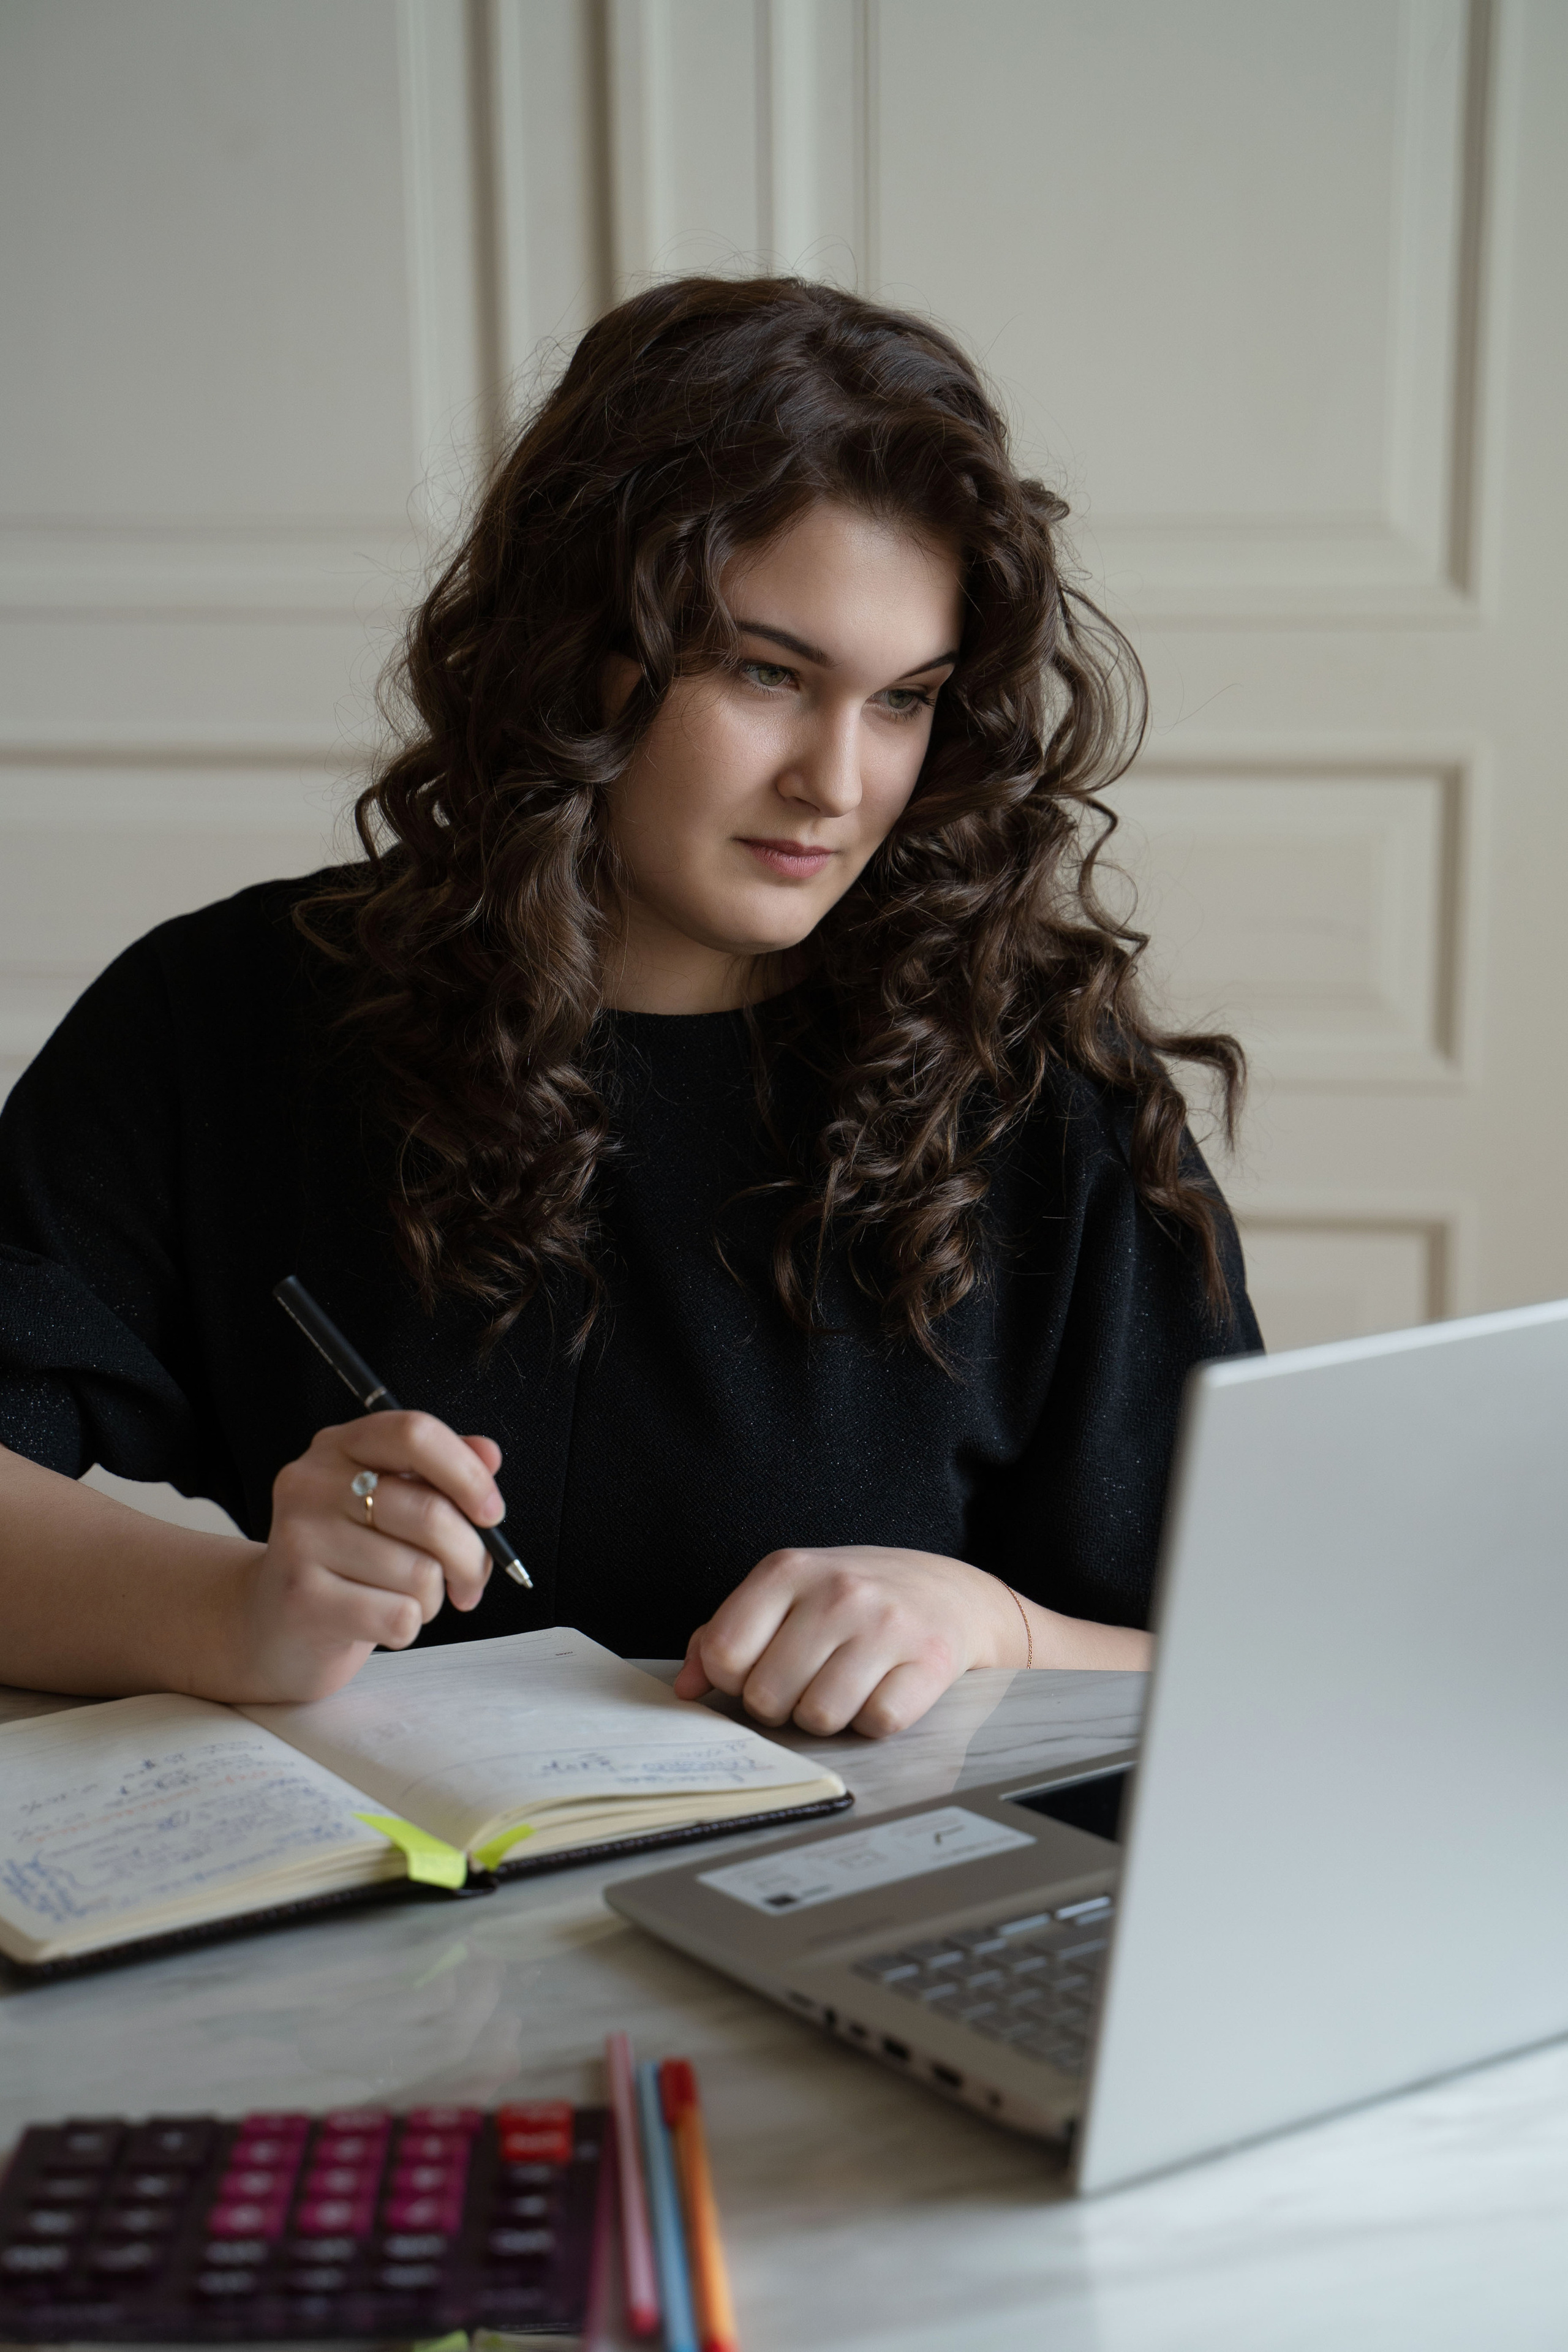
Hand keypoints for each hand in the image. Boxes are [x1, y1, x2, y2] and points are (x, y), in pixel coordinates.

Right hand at [227, 1413, 506, 1701]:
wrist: (271, 1623)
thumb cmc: (346, 1559)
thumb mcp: (390, 1503)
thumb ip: (441, 1474)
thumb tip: (489, 1454)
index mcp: (339, 1446)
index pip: (415, 1433)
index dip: (467, 1474)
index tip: (491, 1513)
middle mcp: (311, 1482)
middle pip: (430, 1513)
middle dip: (470, 1558)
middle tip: (468, 1582)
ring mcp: (299, 1539)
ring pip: (421, 1573)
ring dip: (434, 1599)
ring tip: (409, 1600)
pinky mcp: (301, 1598)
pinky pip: (399, 1616)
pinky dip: (409, 1627)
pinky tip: (383, 1622)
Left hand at [672, 1545, 1021, 1738]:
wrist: (951, 1592)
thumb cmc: (854, 1599)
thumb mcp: (787, 1595)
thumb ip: (726, 1634)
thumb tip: (686, 1688)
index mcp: (787, 1569)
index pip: (725, 1655)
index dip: (735, 1679)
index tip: (762, 1668)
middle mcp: (836, 1591)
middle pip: (767, 1696)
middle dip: (781, 1704)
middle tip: (808, 1681)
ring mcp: (886, 1625)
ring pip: (820, 1717)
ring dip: (827, 1717)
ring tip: (844, 1686)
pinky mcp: (929, 1661)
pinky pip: (876, 1724)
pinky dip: (874, 1722)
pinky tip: (882, 1691)